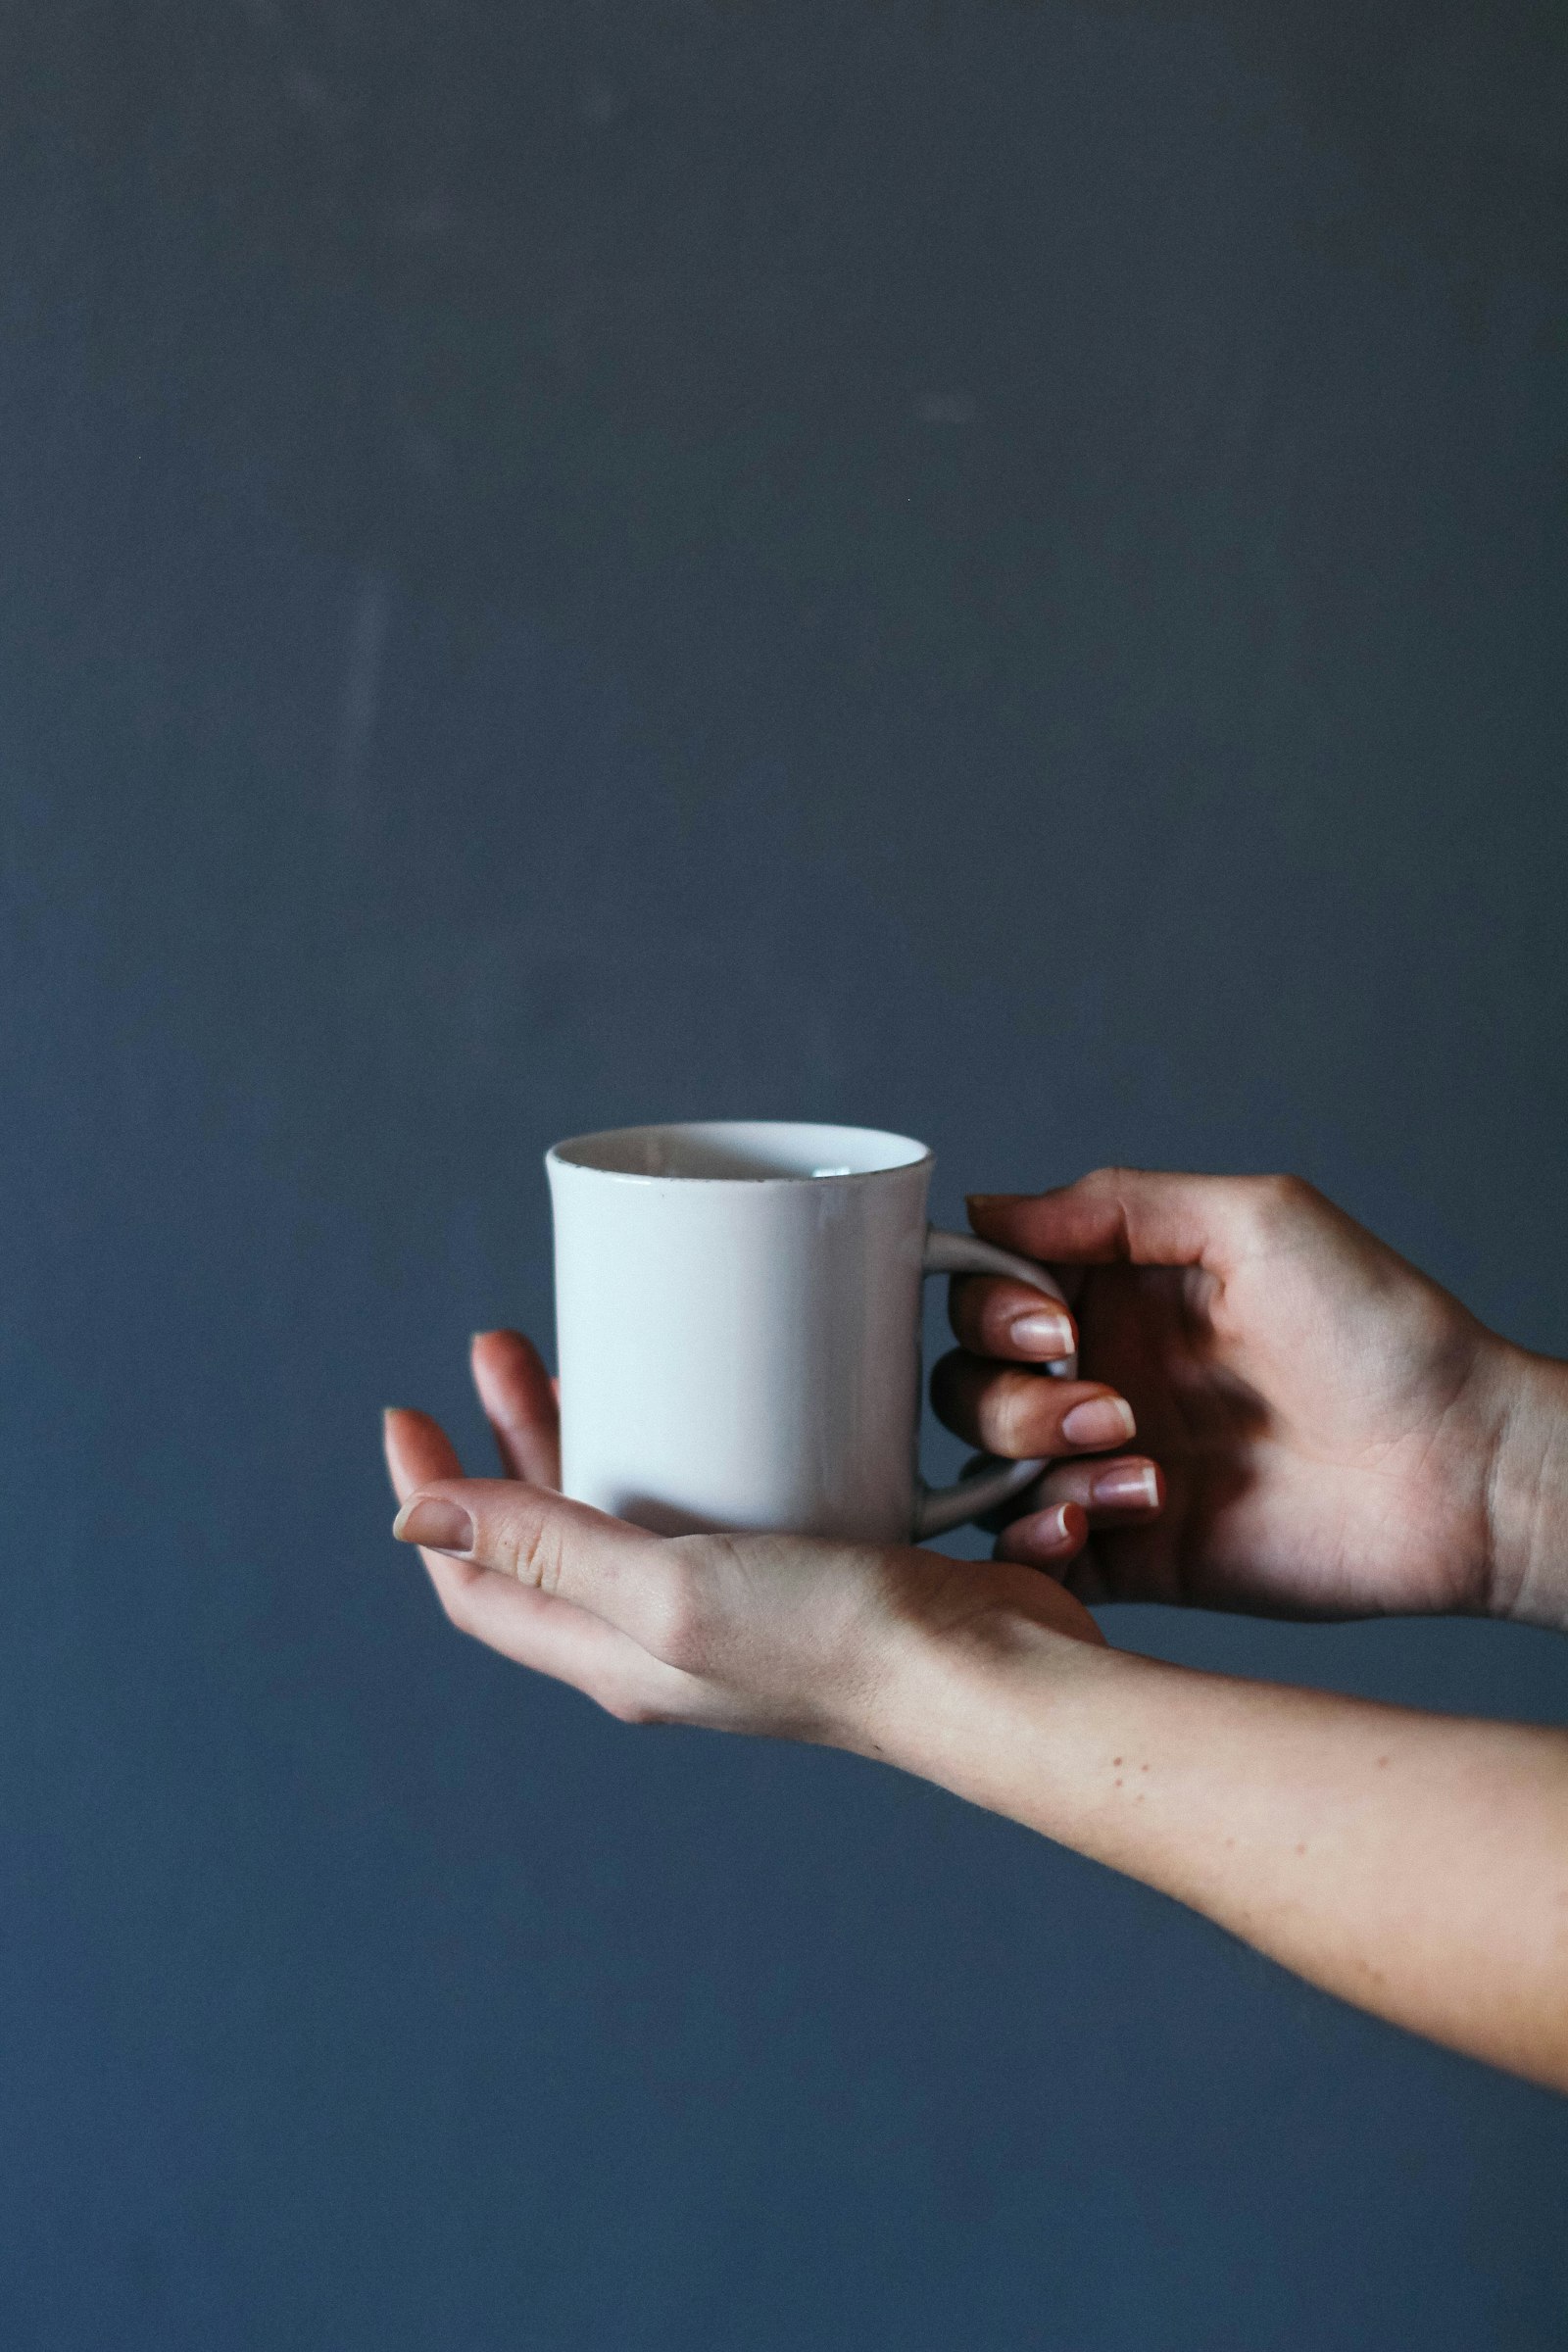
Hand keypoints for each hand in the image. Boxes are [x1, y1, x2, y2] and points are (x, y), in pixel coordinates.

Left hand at [381, 1331, 1111, 1740]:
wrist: (985, 1675)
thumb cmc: (832, 1642)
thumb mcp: (669, 1588)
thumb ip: (548, 1548)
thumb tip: (416, 1518)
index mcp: (611, 1653)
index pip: (477, 1584)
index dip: (431, 1500)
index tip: (409, 1409)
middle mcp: (661, 1638)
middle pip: (546, 1534)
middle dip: (509, 1436)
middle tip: (501, 1345)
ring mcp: (732, 1608)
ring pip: (627, 1512)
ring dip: (590, 1430)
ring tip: (582, 1350)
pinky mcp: (802, 1568)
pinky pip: (711, 1500)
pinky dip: (684, 1440)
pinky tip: (708, 1394)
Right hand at [933, 1168, 1566, 1622]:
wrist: (1461, 1468)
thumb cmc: (1383, 1332)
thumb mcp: (1255, 1220)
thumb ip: (1113, 1206)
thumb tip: (985, 1211)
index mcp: (1120, 1291)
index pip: (989, 1289)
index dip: (991, 1307)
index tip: (1050, 1326)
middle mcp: (1103, 1373)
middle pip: (968, 1380)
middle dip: (1017, 1397)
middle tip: (1112, 1408)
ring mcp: (1112, 1465)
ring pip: (987, 1465)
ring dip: (1033, 1463)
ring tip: (1137, 1470)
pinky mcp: (1133, 1551)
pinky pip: (1030, 1553)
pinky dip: (1029, 1544)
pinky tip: (1090, 1526)